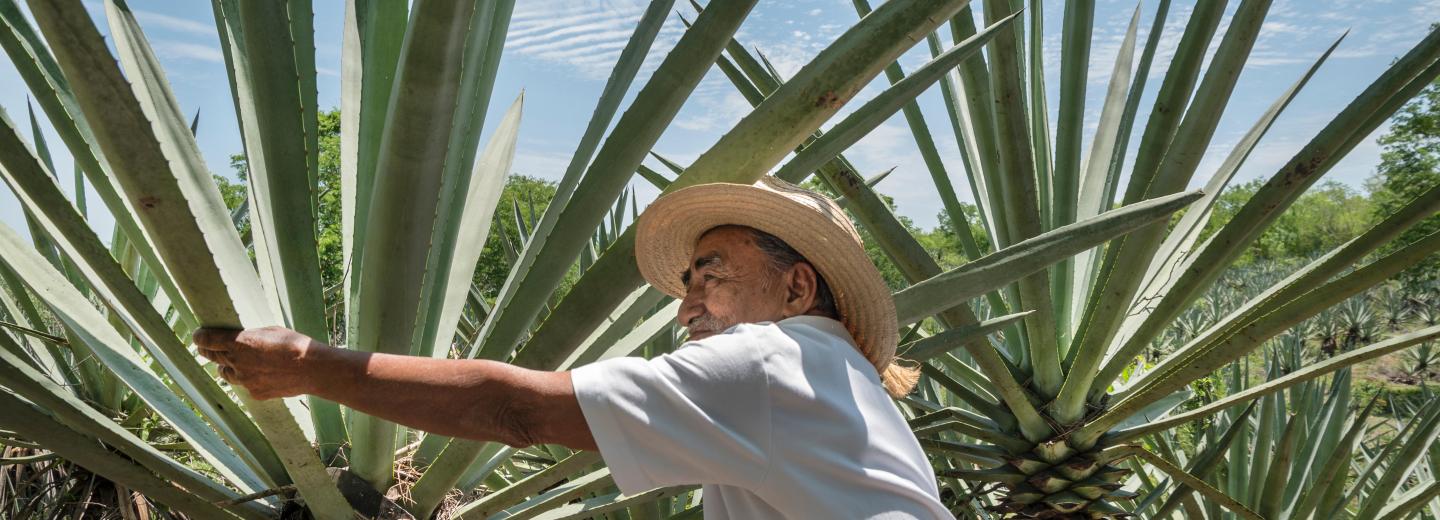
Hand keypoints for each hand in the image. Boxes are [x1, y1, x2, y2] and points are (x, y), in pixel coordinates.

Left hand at [192, 326, 323, 399]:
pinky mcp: (255, 393)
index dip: (200, 337)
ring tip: (238, 362)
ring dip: (227, 366)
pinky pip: (244, 385)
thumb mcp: (271, 331)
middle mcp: (237, 362)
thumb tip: (241, 337)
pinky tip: (261, 373)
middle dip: (209, 350)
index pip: (206, 340)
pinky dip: (247, 379)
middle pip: (212, 356)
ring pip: (225, 373)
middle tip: (208, 347)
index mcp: (240, 342)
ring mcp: (245, 380)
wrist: (312, 369)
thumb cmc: (295, 344)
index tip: (199, 336)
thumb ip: (251, 336)